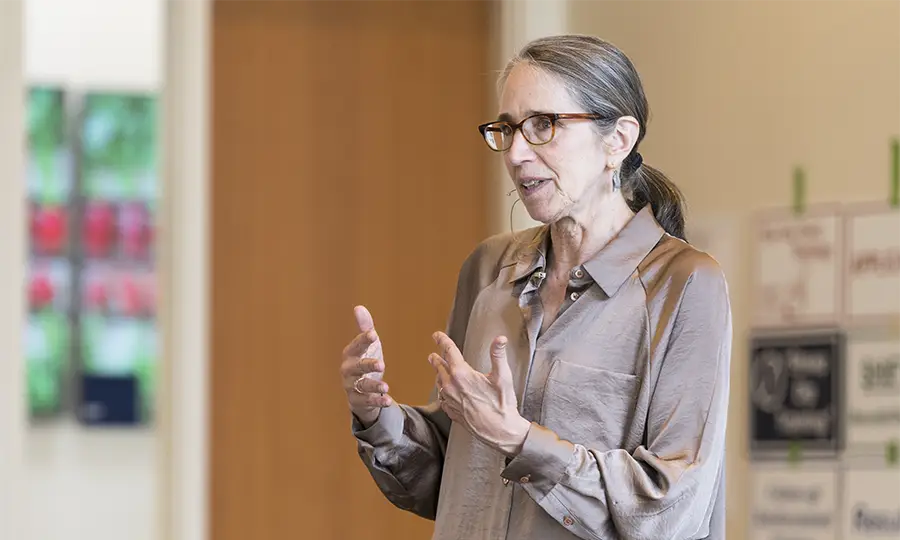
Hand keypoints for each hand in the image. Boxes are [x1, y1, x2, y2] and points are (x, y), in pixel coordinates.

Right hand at [341, 305, 392, 426]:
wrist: (359, 390)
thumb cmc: (364, 361)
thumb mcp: (368, 345)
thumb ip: (365, 327)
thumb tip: (358, 307)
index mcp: (351, 354)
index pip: (356, 345)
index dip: (363, 340)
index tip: (373, 334)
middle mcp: (348, 370)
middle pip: (357, 367)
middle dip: (368, 365)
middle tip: (382, 364)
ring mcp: (352, 386)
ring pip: (362, 386)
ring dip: (374, 386)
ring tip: (386, 386)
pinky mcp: (358, 400)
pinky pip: (367, 402)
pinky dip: (377, 401)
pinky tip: (388, 400)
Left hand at [428, 332, 529, 456]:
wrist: (500, 431)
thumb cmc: (502, 405)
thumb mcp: (503, 377)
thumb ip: (498, 355)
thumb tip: (500, 339)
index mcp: (462, 374)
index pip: (448, 351)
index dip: (442, 341)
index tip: (436, 335)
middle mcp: (451, 386)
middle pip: (439, 367)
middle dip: (437, 358)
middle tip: (433, 354)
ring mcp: (450, 400)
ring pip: (439, 383)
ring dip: (439, 374)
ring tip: (438, 370)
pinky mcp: (452, 412)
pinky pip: (442, 398)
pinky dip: (443, 391)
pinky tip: (445, 392)